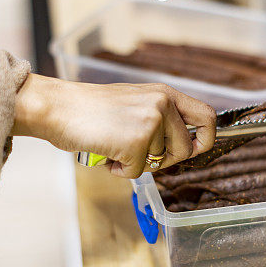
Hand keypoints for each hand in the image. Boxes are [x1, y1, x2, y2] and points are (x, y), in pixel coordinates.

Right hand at [13, 76, 216, 178]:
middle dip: (164, 160)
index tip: (197, 149)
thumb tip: (183, 145)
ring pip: (159, 163)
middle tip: (137, 153)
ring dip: (136, 163)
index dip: (206, 138)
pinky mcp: (135, 142)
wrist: (59, 108)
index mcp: (165, 94)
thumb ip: (160, 117)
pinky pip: (137, 172)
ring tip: (113, 145)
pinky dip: (119, 170)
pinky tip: (105, 152)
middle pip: (185, 149)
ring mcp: (150, 122)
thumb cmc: (91, 109)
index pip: (206, 116)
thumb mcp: (136, 102)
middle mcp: (162, 104)